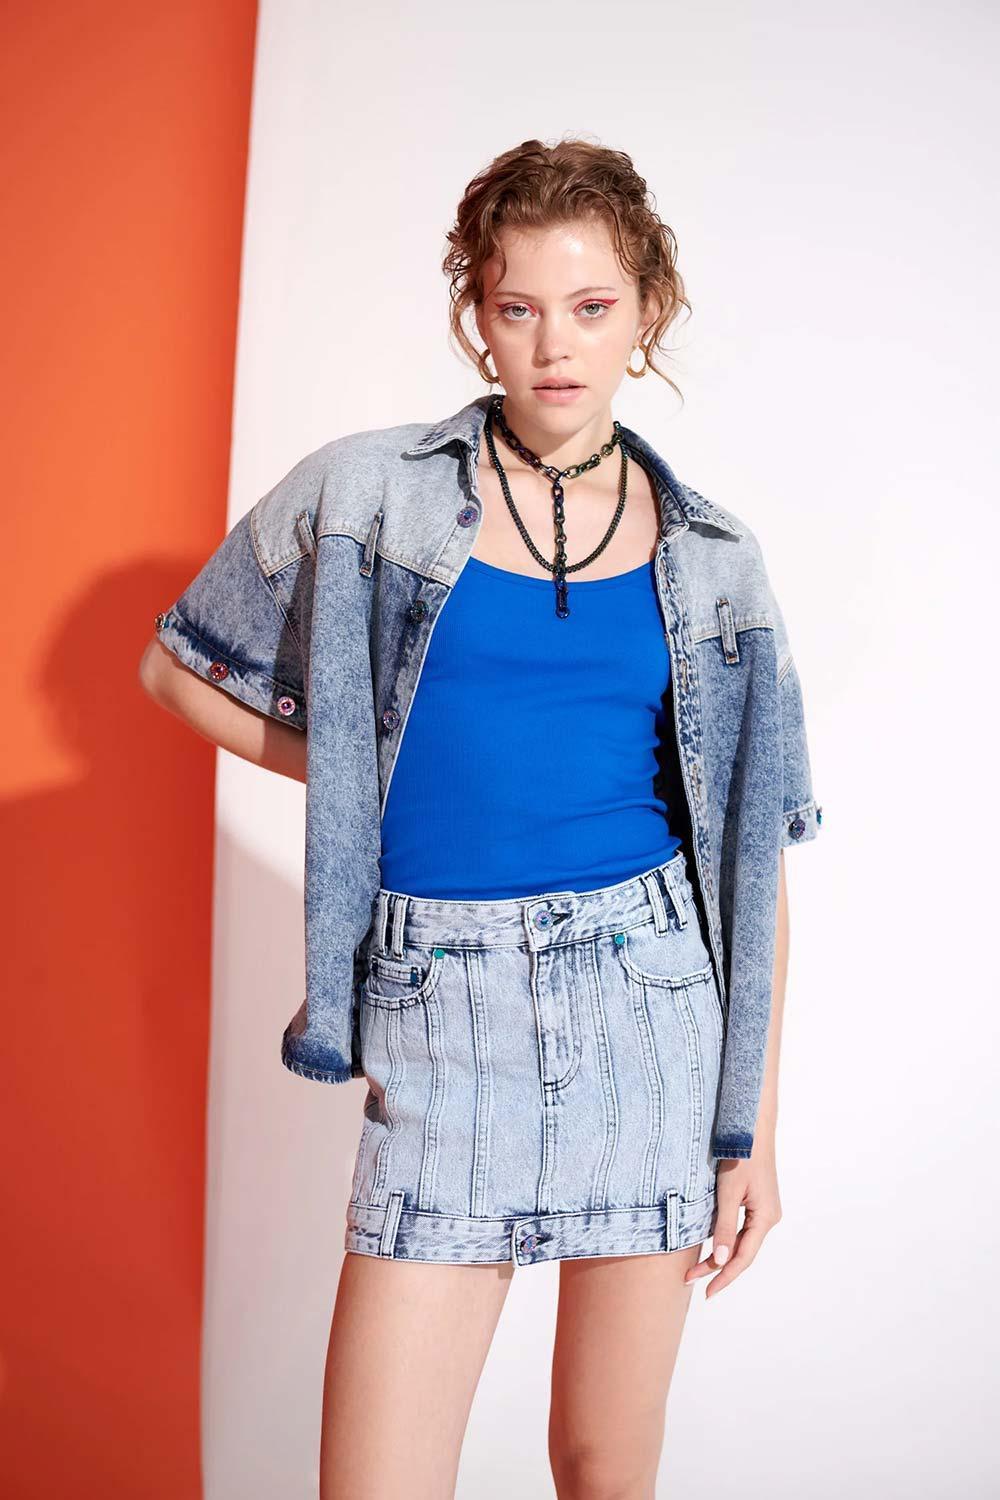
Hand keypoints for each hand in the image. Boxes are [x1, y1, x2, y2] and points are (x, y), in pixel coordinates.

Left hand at [684, 1132, 781, 1297]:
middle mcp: (769, 1217)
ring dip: (720, 1254)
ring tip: (696, 1269)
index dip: (724, 1277)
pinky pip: (742, 1228)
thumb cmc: (740, 1157)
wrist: (751, 1128)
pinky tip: (713, 1246)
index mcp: (765, 1218)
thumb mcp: (728, 1193)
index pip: (743, 1258)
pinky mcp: (758, 1201)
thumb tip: (721, 1261)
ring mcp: (765, 1209)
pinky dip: (726, 1239)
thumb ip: (725, 1227)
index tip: (707, 1292)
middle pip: (742, 1252)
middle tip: (691, 1281)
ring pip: (741, 1241)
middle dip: (717, 1268)